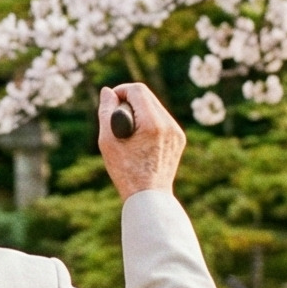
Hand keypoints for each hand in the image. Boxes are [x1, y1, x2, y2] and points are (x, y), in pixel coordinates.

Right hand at [96, 83, 183, 200]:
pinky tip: (140, 138)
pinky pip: (162, 120)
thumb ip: (106, 112)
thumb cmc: (125, 171)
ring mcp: (176, 132)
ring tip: (128, 130)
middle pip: (147, 96)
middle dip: (129, 100)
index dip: (121, 91)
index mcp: (152, 124)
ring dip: (139, 111)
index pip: (137, 90)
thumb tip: (108, 91)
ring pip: (155, 107)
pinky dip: (149, 122)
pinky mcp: (179, 139)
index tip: (111, 102)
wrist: (149, 197)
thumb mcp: (108, 141)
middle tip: (116, 117)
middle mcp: (169, 125)